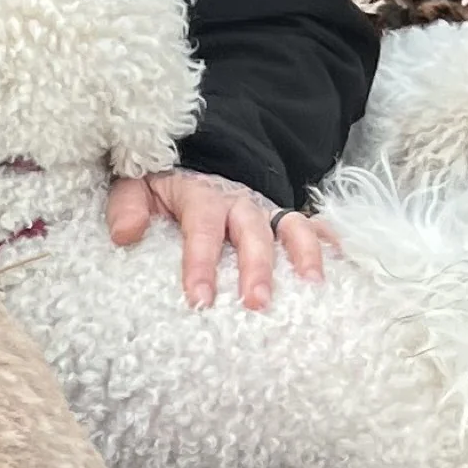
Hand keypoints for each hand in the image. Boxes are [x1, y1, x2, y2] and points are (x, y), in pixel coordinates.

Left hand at [106, 165, 333, 309]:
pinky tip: (342, 270)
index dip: (201, 262)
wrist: (193, 163)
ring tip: (312, 289)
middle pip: (253, 232)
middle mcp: (239, 202)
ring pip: (292, 227)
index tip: (199, 299)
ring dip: (304, 256)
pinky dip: (330, 244)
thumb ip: (126, 205)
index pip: (202, 227)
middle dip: (257, 268)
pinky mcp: (283, 220)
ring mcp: (266, 211)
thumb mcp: (135, 186)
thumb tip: (126, 234)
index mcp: (200, 195)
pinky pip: (312, 228)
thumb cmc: (161, 187)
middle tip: (257, 305)